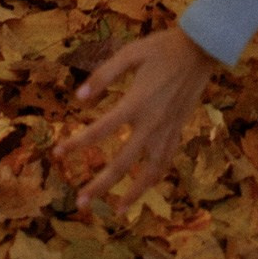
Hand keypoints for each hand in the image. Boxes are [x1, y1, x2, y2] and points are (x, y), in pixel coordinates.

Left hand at [55, 26, 215, 210]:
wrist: (200, 49)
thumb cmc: (161, 48)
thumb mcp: (130, 53)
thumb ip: (103, 75)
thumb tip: (79, 98)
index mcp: (136, 102)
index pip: (100, 130)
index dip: (77, 143)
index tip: (58, 152)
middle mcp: (152, 123)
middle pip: (123, 162)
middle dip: (100, 184)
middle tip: (80, 202)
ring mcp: (167, 130)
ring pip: (150, 171)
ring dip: (133, 192)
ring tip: (117, 210)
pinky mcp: (178, 130)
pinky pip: (166, 161)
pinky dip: (154, 178)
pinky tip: (144, 187)